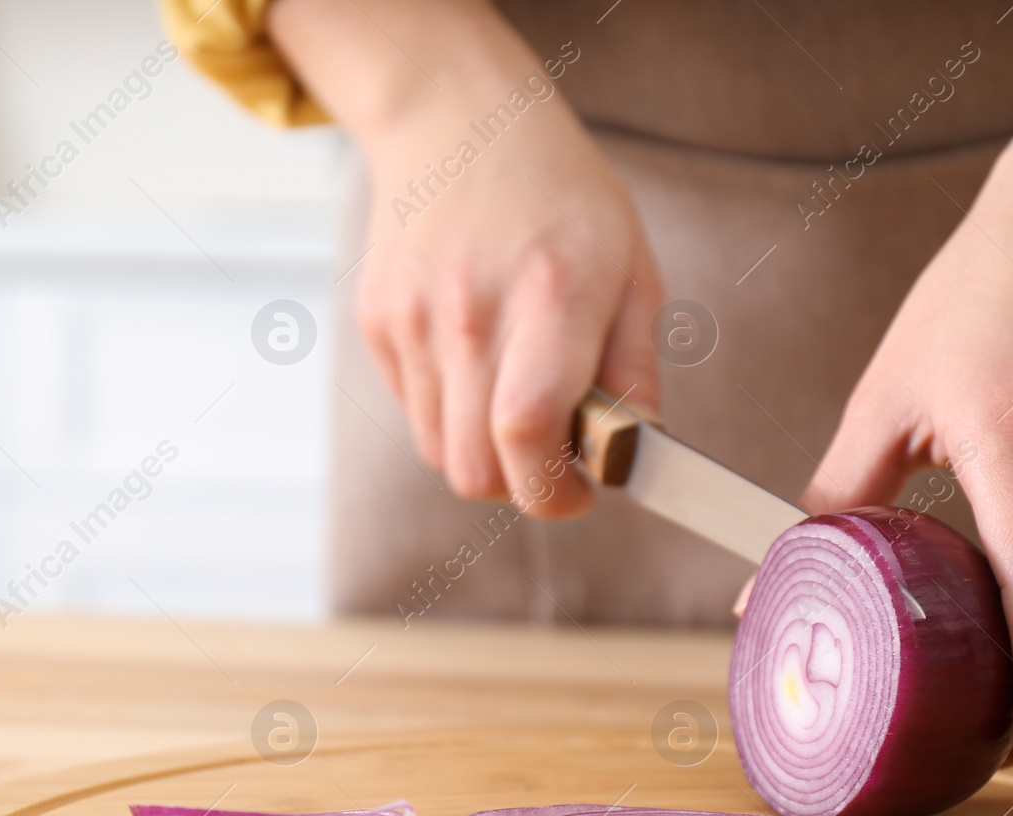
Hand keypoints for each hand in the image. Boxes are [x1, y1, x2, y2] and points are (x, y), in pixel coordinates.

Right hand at [355, 86, 658, 514]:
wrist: (459, 125)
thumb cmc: (562, 199)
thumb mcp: (633, 271)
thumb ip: (636, 372)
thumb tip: (630, 457)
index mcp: (550, 297)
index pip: (528, 433)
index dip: (554, 492)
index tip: (580, 492)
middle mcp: (470, 314)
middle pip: (475, 468)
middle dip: (520, 485)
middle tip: (553, 457)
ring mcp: (412, 319)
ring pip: (439, 452)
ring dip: (482, 452)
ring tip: (513, 396)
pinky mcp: (376, 322)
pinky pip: (413, 412)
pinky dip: (448, 413)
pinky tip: (475, 358)